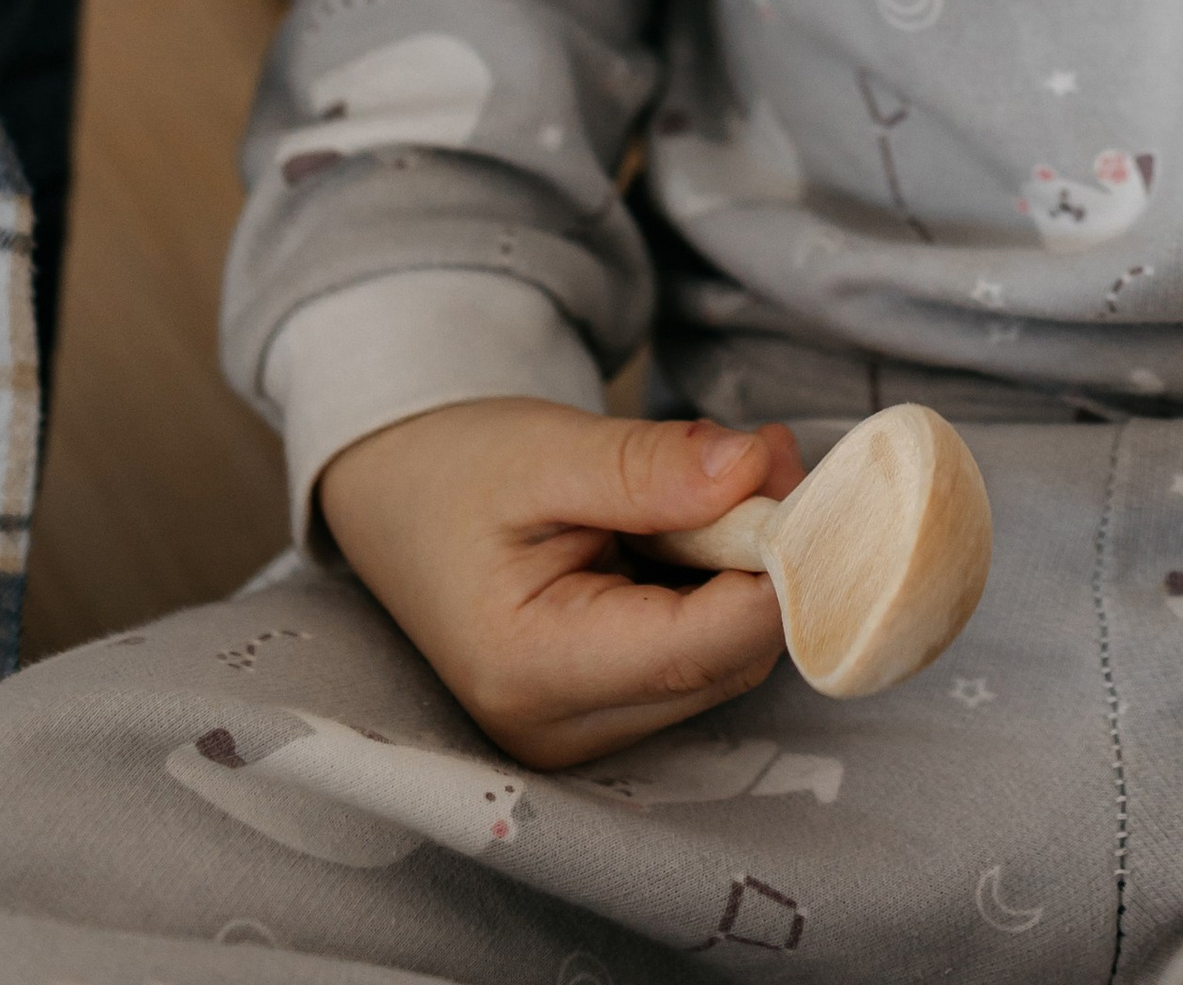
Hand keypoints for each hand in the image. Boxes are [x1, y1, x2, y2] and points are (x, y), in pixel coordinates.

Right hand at [320, 396, 805, 768]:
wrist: (398, 498)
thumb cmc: (458, 471)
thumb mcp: (548, 448)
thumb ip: (652, 467)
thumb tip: (754, 470)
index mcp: (533, 669)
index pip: (704, 645)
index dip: (771, 564)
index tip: (785, 470)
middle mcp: (562, 730)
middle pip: (727, 657)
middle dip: (760, 554)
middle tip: (757, 451)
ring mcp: (583, 734)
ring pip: (725, 660)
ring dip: (741, 566)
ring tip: (713, 475)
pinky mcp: (603, 715)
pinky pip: (699, 657)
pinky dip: (713, 587)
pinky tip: (689, 522)